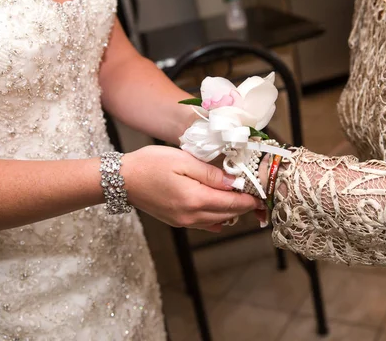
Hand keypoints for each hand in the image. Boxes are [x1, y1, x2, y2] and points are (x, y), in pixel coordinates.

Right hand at [121, 146, 263, 231]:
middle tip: (257, 196)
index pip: (232, 203)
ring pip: (217, 221)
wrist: (122, 179)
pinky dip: (216, 219)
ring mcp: (183, 222)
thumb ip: (211, 174)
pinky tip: (221, 212)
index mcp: (195, 200)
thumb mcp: (184, 161)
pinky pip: (203, 224)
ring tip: (243, 201)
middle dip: (244, 207)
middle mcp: (191, 216)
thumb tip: (234, 182)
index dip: (250, 199)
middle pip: (227, 215)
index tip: (262, 194)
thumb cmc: (151, 164)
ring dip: (231, 212)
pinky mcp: (176, 221)